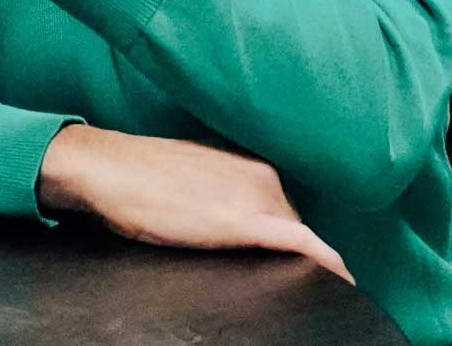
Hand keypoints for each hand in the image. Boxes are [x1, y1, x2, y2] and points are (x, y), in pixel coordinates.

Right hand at [38, 125, 352, 283]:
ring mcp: (256, 197)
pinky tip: (342, 280)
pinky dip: (325, 261)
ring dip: (301, 260)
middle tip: (285, 277)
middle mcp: (259, 175)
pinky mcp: (247, 223)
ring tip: (304, 286)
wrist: (108, 169)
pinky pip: (301, 244)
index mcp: (245, 164)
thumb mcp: (188, 181)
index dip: (289, 238)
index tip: (299, 261)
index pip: (282, 209)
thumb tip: (225, 221)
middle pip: (291, 225)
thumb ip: (219, 195)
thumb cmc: (137, 177)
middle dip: (293, 250)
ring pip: (297, 238)